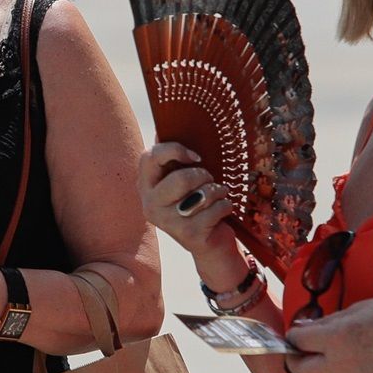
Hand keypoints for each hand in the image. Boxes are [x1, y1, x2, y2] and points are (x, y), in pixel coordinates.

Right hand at [139, 142, 240, 268]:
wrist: (210, 247)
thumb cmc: (198, 205)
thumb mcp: (183, 182)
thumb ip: (174, 159)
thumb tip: (170, 125)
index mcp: (146, 187)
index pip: (149, 157)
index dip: (175, 150)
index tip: (196, 156)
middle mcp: (151, 206)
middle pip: (181, 178)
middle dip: (204, 176)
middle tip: (210, 180)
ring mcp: (169, 223)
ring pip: (202, 194)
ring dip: (218, 191)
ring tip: (219, 195)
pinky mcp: (189, 235)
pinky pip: (216, 209)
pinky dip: (227, 206)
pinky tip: (223, 211)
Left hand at [285, 295, 372, 372]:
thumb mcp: (353, 310)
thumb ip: (325, 323)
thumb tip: (302, 329)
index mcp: (337, 336)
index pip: (298, 341)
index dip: (294, 336)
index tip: (297, 335)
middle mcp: (343, 362)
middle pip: (301, 370)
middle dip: (296, 360)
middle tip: (299, 353)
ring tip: (320, 366)